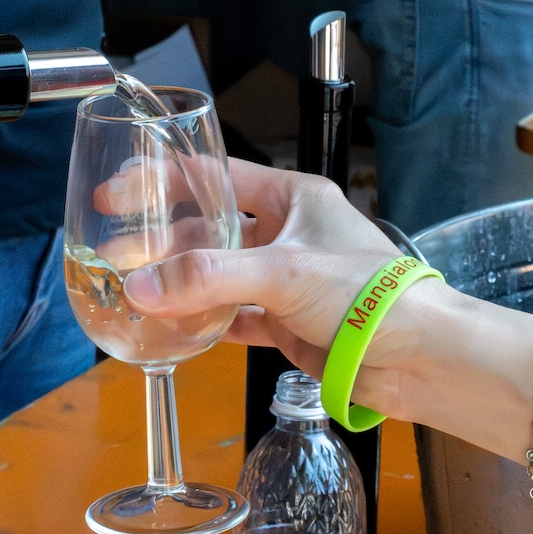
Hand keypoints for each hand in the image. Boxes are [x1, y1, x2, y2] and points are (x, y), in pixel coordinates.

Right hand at [123, 160, 396, 380]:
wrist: (415, 356)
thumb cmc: (368, 294)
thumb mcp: (282, 273)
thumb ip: (207, 277)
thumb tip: (141, 286)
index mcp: (294, 198)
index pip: (216, 177)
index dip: (164, 182)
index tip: (119, 194)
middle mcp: (289, 234)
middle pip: (211, 230)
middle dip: (163, 243)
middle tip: (116, 255)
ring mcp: (288, 280)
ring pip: (220, 276)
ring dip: (180, 284)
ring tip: (134, 292)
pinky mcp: (288, 323)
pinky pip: (235, 317)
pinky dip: (205, 322)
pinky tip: (173, 327)